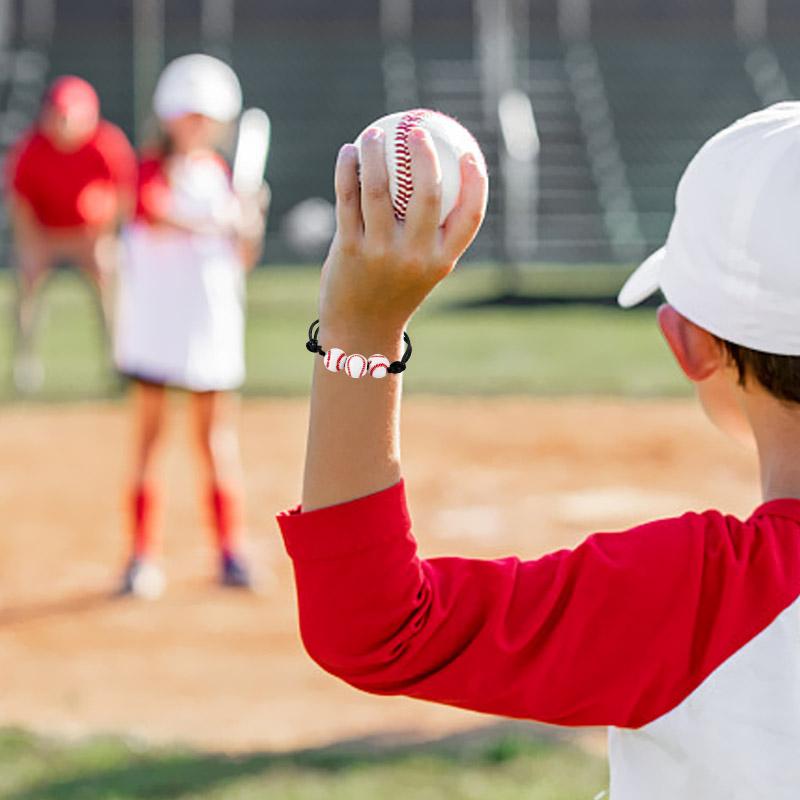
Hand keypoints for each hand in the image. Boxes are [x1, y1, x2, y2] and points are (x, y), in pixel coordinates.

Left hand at [318, 126, 487, 336]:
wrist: (360, 329)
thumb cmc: (395, 289)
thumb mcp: (423, 266)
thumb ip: (431, 230)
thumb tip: (435, 177)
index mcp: (442, 259)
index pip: (470, 216)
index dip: (476, 181)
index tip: (469, 152)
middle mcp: (416, 256)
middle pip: (428, 194)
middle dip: (425, 154)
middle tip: (416, 130)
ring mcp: (381, 253)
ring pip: (380, 189)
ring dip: (376, 152)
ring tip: (373, 133)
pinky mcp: (349, 250)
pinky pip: (348, 199)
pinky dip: (347, 170)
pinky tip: (347, 153)